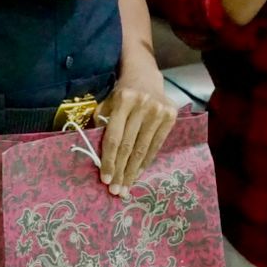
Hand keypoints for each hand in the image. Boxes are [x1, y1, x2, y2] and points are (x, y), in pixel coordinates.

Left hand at [96, 64, 177, 197]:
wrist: (144, 75)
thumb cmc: (121, 93)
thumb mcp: (107, 102)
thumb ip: (101, 123)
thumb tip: (95, 153)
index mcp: (123, 100)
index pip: (114, 137)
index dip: (109, 160)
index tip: (105, 179)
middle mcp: (142, 104)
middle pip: (129, 146)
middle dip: (121, 171)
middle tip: (115, 191)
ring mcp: (158, 110)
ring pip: (143, 148)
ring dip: (133, 171)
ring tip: (126, 188)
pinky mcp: (171, 115)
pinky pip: (156, 145)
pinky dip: (146, 162)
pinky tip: (138, 174)